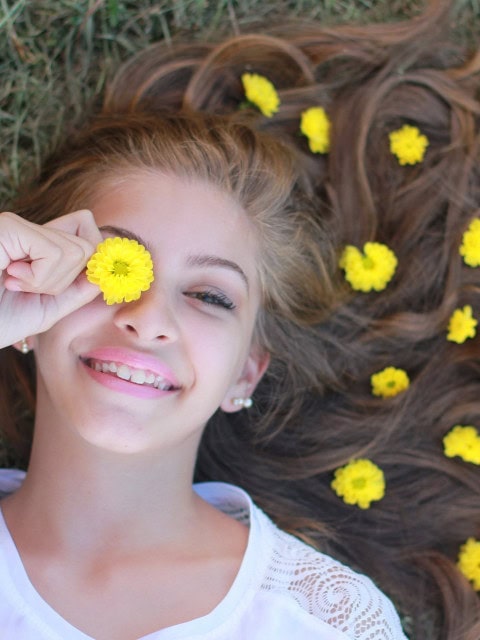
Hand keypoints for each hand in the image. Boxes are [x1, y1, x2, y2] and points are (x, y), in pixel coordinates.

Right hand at [0, 210, 102, 347]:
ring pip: (77, 250)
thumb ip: (79, 288)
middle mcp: (29, 229)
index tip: (84, 281)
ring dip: (50, 281)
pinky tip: (9, 277)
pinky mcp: (10, 226)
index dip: (95, 259)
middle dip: (66, 279)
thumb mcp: (48, 308)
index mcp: (37, 246)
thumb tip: (108, 269)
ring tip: (13, 283)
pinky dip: (40, 277)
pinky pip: (57, 252)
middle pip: (88, 242)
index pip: (87, 233)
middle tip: (26, 287)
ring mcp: (19, 224)